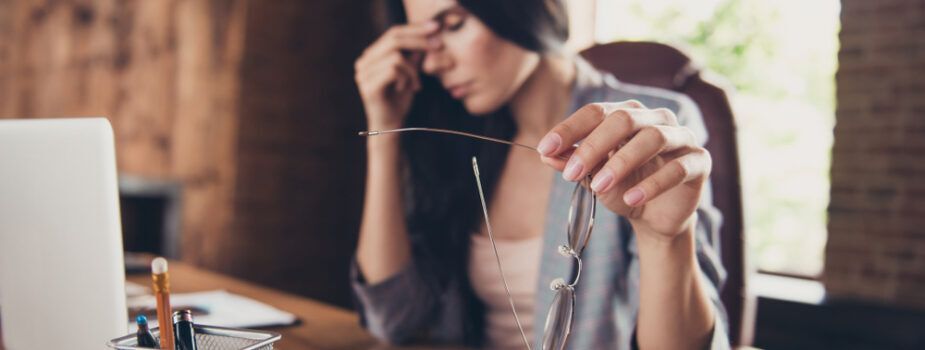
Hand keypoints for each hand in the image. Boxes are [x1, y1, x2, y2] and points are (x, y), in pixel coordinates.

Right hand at [354, 21, 441, 130]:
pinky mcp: (368, 86)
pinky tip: (405, 90)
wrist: (390, 127)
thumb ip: (413, 56)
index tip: (436, 27)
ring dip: (412, 70)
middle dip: (419, 40)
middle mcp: (364, 62)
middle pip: (393, 39)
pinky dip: (406, 78)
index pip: (393, 33)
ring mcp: (364, 74)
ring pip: (396, 56)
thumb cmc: (399, 101)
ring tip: (415, 85)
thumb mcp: (410, 74)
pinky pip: (393, 70)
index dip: (415, 28)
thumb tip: (427, 35)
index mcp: (372, 55)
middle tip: (438, 46)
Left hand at [538, 100, 711, 240]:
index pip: (597, 112)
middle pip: (624, 120)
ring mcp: (681, 138)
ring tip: (598, 186)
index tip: (545, 148)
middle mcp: (656, 119)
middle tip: (571, 173)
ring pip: (653, 138)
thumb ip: (573, 164)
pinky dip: (653, 183)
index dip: (570, 129)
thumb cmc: (624, 188)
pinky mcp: (699, 162)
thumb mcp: (594, 178)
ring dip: (621, 163)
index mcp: (628, 115)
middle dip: (594, 146)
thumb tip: (546, 155)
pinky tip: (632, 198)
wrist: (657, 217)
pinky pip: (677, 167)